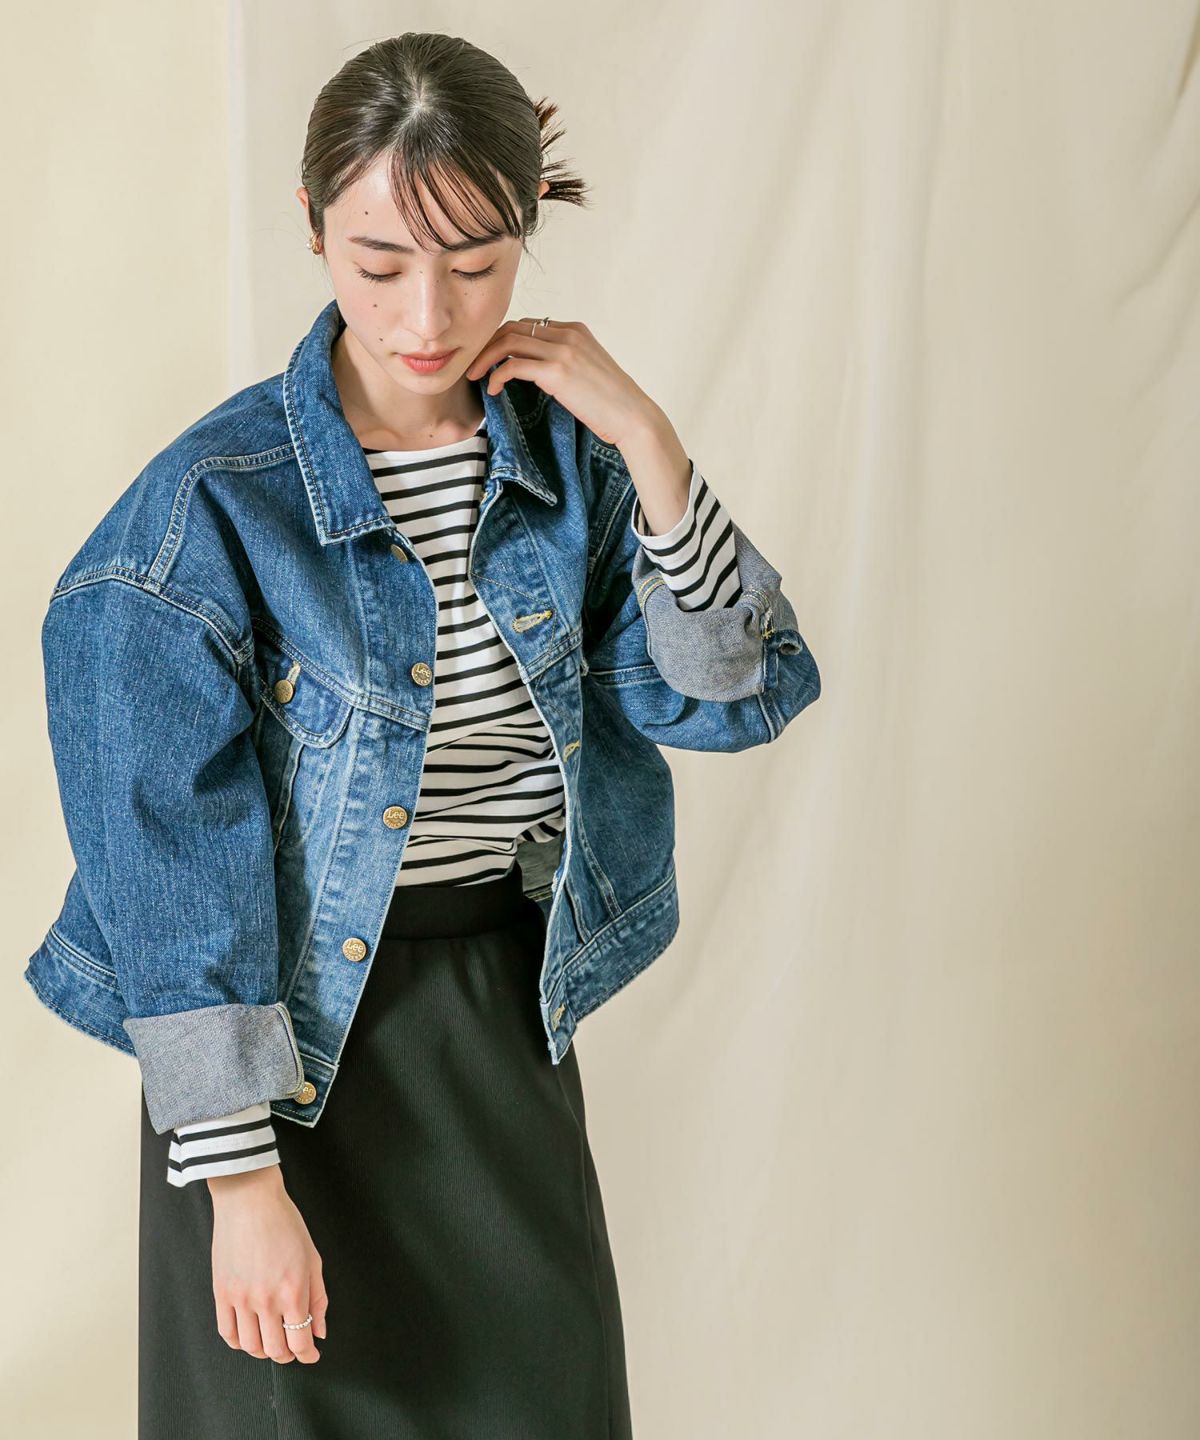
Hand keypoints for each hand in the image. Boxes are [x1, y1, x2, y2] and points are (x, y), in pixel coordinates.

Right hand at [208, 1166, 327, 1363]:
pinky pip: (227, 1333)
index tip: (311, 1354)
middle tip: (293, 1348)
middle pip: (275, 1350)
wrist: (249, 1200)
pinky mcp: (220, 1293)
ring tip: (271, 1341)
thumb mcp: (313, 1258)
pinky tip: (248, 1334)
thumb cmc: (284, 1223)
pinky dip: (239, 1342)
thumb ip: (318, 1298)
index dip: (307, 1354)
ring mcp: (240, 1298)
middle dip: (288, 1355)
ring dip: (263, 1351)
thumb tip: (319, 1330)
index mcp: (293, 1291)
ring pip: (250, 1346)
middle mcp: (266, 1300)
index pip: (300, 1342)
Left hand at [465, 319, 661, 449]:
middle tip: (473, 365)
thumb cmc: (612, 404)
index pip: (528, 324)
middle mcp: (568, 333)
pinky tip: (494, 390)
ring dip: (485, 358)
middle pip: (513, 326)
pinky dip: (497, 375)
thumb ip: (564, 362)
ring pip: (508, 341)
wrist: (633, 417)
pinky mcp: (557, 371)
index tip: (489, 358)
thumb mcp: (587, 372)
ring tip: (474, 376)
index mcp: (575, 330)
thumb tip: (538, 373)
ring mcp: (563, 350)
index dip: (502, 339)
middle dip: (487, 344)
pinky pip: (513, 365)